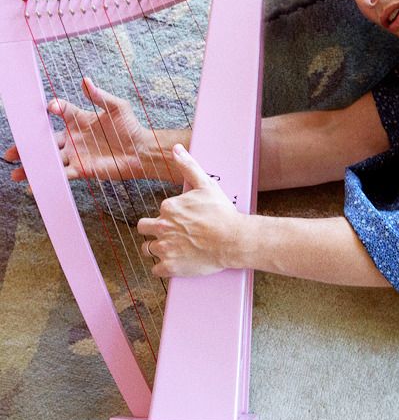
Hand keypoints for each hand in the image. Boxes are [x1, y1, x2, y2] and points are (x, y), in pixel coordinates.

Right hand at [4, 77, 153, 181]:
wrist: (141, 151)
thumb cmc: (130, 127)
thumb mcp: (116, 107)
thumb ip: (99, 96)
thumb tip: (86, 80)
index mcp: (79, 120)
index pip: (60, 111)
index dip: (54, 108)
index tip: (50, 109)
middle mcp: (73, 137)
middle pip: (45, 140)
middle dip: (28, 146)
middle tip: (12, 151)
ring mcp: (76, 154)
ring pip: (49, 160)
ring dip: (33, 166)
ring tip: (16, 173)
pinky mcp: (82, 169)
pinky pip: (62, 175)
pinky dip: (50, 180)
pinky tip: (36, 186)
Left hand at [137, 144, 244, 277]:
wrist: (233, 239)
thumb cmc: (221, 213)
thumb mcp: (206, 184)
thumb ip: (188, 166)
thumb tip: (176, 149)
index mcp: (168, 208)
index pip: (157, 212)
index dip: (167, 216)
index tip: (181, 220)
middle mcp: (162, 227)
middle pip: (144, 229)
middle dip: (153, 231)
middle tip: (170, 234)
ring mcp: (165, 248)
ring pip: (147, 250)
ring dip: (157, 249)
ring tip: (173, 248)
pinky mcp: (170, 267)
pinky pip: (155, 270)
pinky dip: (163, 267)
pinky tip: (174, 263)